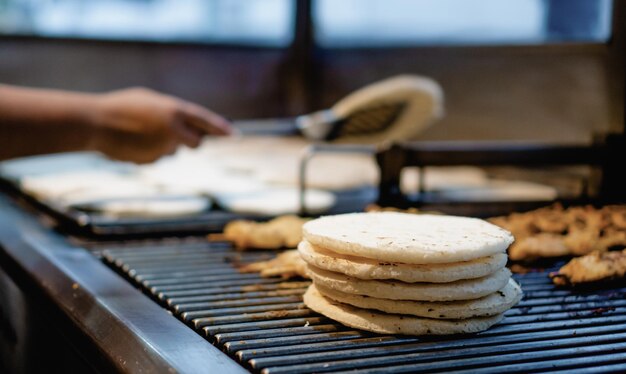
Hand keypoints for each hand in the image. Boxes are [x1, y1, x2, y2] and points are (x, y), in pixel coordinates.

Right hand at [91, 87, 231, 162]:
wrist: (95, 123)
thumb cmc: (121, 107)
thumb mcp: (150, 101)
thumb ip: (171, 112)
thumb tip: (184, 125)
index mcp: (174, 110)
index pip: (206, 121)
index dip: (221, 128)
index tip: (235, 135)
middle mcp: (173, 131)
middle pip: (195, 143)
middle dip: (190, 141)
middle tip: (175, 134)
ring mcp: (163, 148)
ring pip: (172, 150)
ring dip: (163, 144)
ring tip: (141, 133)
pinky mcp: (151, 161)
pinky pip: (156, 157)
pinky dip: (148, 151)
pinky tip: (132, 142)